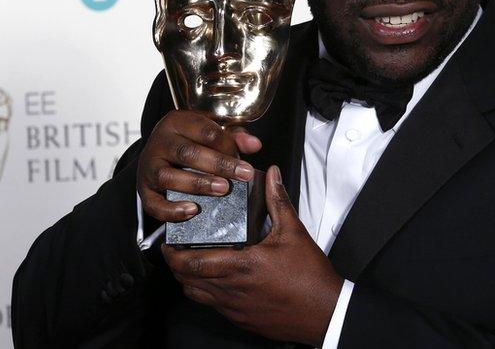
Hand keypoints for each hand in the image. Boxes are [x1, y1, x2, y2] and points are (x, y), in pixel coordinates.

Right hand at [138, 110, 261, 221]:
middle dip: (218, 165)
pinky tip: (193, 211)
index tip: (246, 163)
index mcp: (177, 122)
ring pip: (169, 176)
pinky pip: (154, 203)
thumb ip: (234, 138)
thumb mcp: (210, 133)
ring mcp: (149, 166)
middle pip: (187, 152)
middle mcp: (159, 142)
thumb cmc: (190, 142)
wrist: (158, 154)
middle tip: (242, 175)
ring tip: (222, 189)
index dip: (227, 146)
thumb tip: (254, 145)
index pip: (204, 131)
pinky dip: (172, 210)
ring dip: (197, 184)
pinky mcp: (144, 190)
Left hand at [163, 166, 342, 345]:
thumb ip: (277, 201)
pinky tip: (216, 280)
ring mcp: (235, 308)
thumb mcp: (294, 233)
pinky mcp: (241, 319)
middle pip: (188, 281)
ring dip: (189, 280)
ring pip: (198, 296)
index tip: (169, 243)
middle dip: (176, 266)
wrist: (325, 312)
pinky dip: (207, 293)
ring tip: (192, 264)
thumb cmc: (310, 277)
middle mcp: (233, 290)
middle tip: (175, 251)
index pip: (193, 264)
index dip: (174, 255)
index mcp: (242, 266)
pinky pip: (214, 306)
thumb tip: (271, 176)